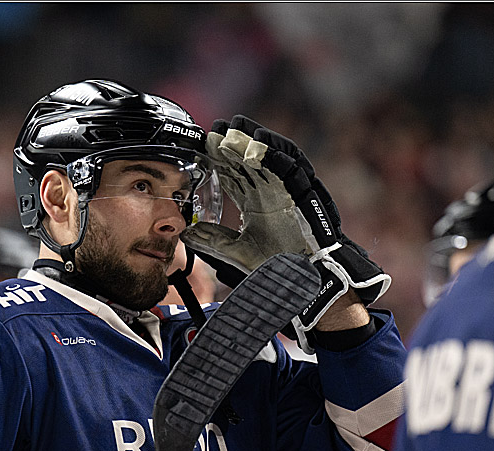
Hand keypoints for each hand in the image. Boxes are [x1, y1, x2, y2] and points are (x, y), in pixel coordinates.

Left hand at [182, 115, 389, 352]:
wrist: (306, 278)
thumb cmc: (279, 265)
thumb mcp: (237, 251)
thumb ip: (214, 240)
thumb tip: (187, 234)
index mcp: (257, 204)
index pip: (234, 175)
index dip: (219, 160)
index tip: (203, 147)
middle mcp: (271, 193)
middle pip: (248, 162)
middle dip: (232, 145)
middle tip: (214, 129)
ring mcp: (286, 191)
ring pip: (268, 158)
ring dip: (252, 142)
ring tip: (234, 128)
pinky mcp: (302, 194)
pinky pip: (289, 169)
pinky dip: (274, 155)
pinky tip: (258, 143)